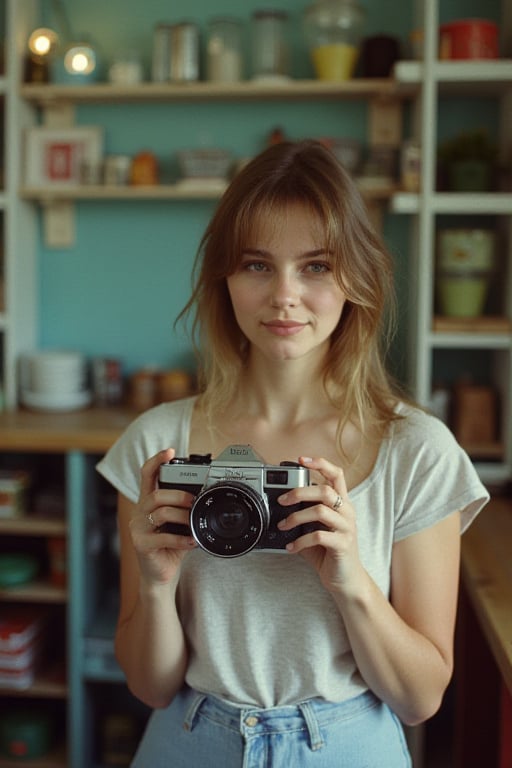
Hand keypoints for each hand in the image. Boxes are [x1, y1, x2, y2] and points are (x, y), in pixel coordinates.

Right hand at [129, 449, 196, 585]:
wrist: (160, 575)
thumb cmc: (170, 546)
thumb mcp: (177, 523)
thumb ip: (183, 508)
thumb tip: (202, 496)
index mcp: (148, 503)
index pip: (146, 475)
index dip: (156, 461)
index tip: (170, 451)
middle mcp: (139, 513)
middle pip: (156, 494)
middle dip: (179, 495)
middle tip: (194, 501)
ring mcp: (138, 529)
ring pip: (160, 512)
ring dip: (182, 515)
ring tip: (193, 522)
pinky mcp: (141, 545)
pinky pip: (163, 537)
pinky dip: (181, 538)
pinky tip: (191, 541)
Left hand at [277, 456, 364, 595]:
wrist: (346, 580)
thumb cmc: (330, 552)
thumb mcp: (316, 529)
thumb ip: (304, 516)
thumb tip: (279, 508)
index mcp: (342, 504)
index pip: (336, 475)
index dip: (320, 464)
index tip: (301, 459)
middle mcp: (347, 512)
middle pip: (325, 490)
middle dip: (299, 491)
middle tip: (282, 500)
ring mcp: (347, 528)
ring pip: (320, 511)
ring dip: (296, 517)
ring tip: (283, 525)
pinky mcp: (343, 545)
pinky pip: (319, 536)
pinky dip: (300, 541)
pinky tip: (291, 546)